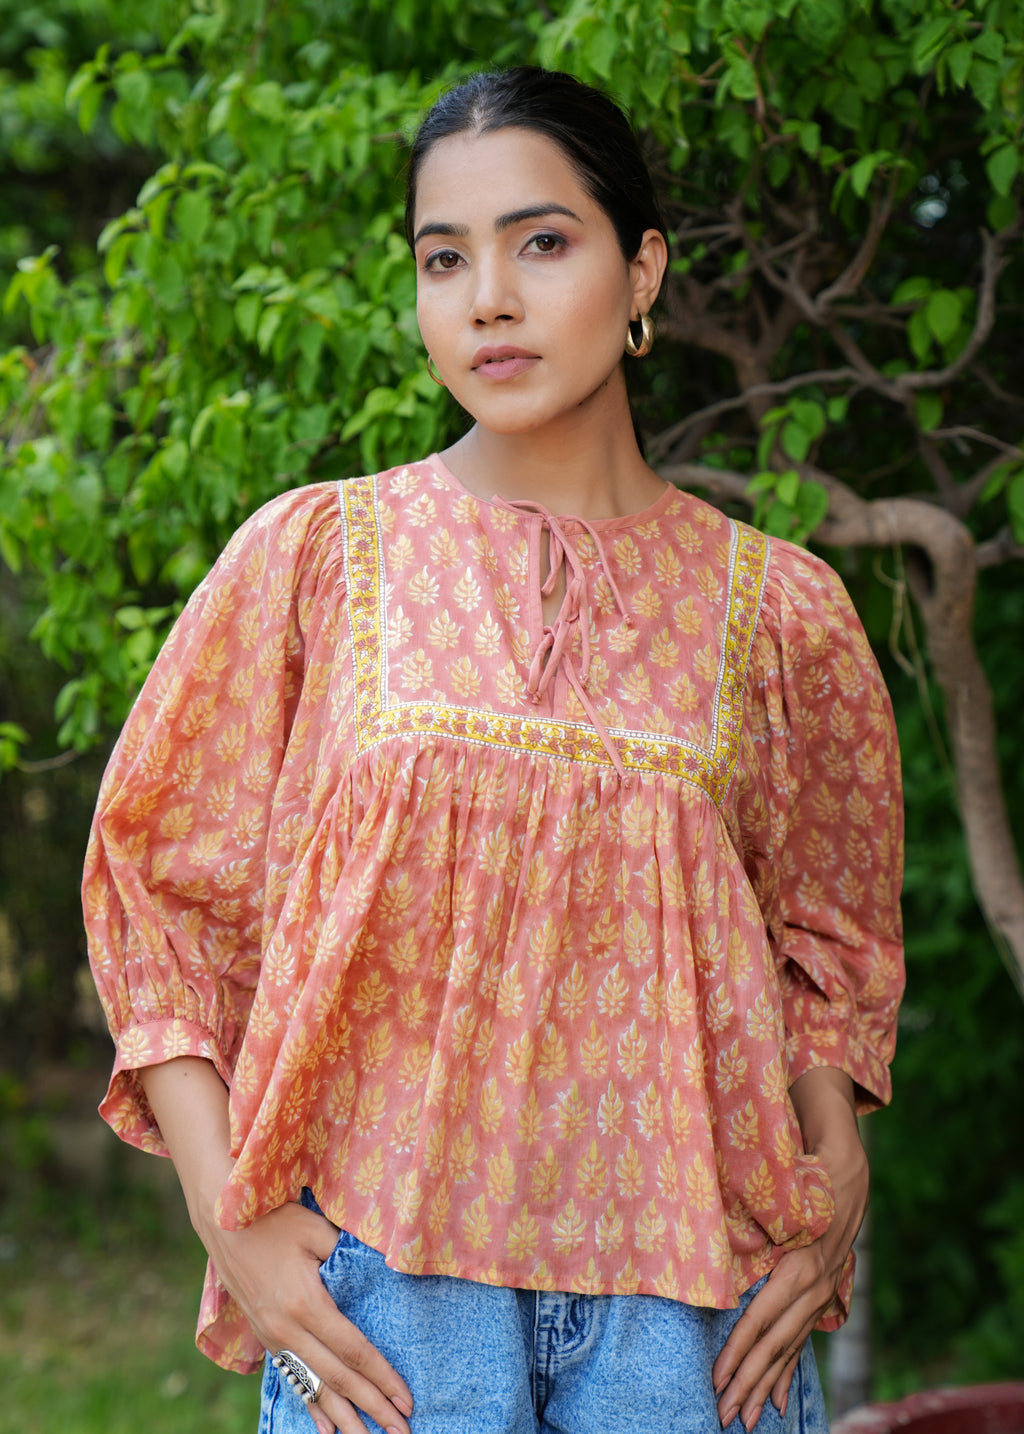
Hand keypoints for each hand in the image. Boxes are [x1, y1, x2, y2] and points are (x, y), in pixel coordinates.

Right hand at [198, 1199, 413, 1433]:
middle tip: (401, 1430)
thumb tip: (384, 1268)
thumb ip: (348, 1254)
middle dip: (372, 1407)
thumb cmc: (274, 1219)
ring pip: (314, 1387)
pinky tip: (327, 1429)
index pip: (353, 1351)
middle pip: (338, 1378)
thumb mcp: (316, 1229)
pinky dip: (312, 1405)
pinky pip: (293, 1379)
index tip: (406, 1399)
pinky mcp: (265, 1338)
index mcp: (306, 1304)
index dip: (381, 1377)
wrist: (223, 1223)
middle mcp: (288, 1330)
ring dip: (345, 1417)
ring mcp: (273, 1338)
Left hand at [712, 1068, 868, 1430]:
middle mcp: (812, 1289)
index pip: (761, 1319)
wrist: (847, 1169)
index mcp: (797, 1267)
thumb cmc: (802, 1174)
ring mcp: (820, 1296)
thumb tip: (712, 1228)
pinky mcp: (820, 1297)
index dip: (738, 1350)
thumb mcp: (779, 1190)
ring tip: (746, 1419)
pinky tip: (778, 1402)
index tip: (718, 1377)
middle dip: (749, 1383)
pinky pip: (802, 1342)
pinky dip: (788, 1373)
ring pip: (789, 1350)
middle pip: (775, 1346)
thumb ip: (754, 1215)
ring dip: (766, 1386)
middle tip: (725, 1417)